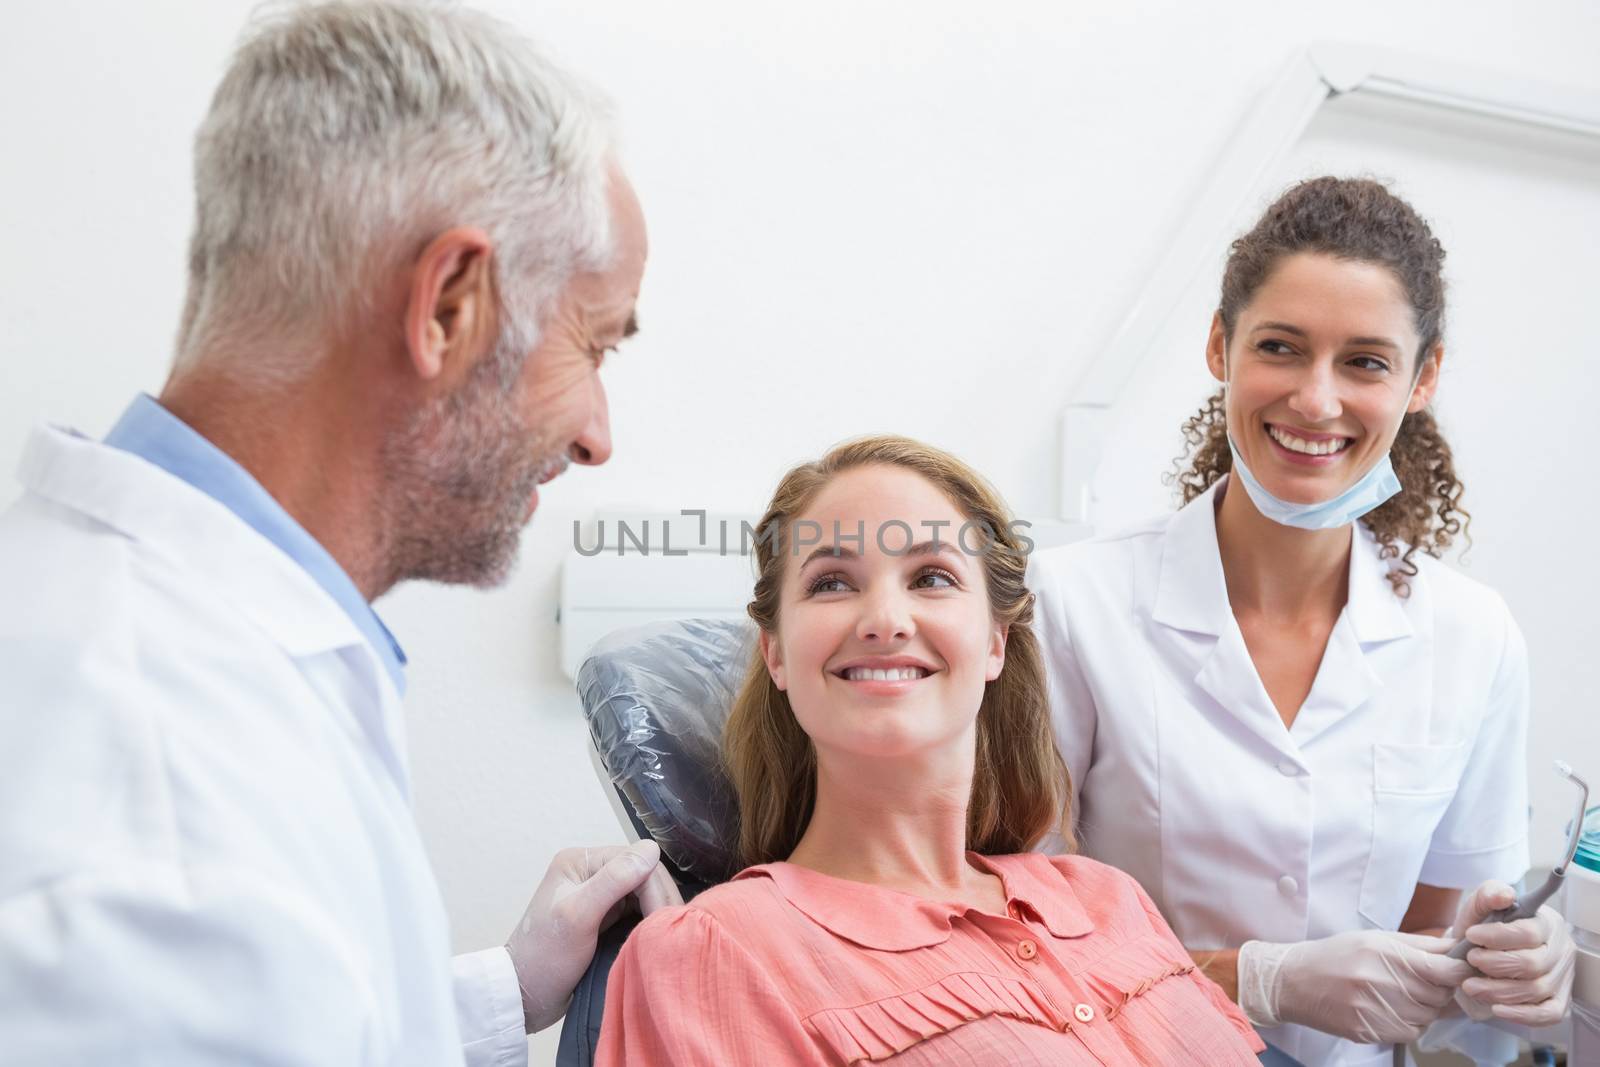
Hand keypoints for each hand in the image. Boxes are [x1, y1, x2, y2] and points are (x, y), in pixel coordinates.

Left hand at [505, 840, 682, 1032]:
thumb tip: (651, 849)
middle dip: (658, 901)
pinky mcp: (605, 918)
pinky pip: (636, 912)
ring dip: (656, 913)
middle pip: (643, 875)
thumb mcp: (577, 916)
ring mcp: (598, 895)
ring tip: (664, 937)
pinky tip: (654, 937)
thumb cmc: (544, 957)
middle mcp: (591, 872)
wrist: (526, 996)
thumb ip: (613, 881)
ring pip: (643, 894)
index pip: (636, 861)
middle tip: (668, 933)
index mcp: (580, 862)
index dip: (654, 888)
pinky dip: (647, 923)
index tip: (662, 921)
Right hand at [1237, 929, 1473, 1044]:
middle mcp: (1381, 983)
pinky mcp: (1370, 1032)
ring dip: (1425, 1007)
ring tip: (1401, 993)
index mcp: (1385, 954)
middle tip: (1424, 980)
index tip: (1460, 969)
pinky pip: (1410, 1032)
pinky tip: (1390, 1008)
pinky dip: (1409, 1022)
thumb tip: (1457, 948)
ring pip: (1428, 1016)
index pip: (1445, 970)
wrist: (1293, 981)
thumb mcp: (1374, 939)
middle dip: (1440, 989)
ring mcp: (1375, 1011)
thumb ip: (1418, 945)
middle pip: (1440, 996)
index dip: (1459, 972)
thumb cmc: (1335, 955)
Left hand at [1449, 880, 1574, 1026]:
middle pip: (1533, 964)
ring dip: (1498, 990)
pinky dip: (1521, 1015)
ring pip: (1536, 990)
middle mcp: (1560, 950)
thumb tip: (1505, 895)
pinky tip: (1496, 1008)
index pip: (1529, 932)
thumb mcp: (1480, 906)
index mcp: (1546, 923)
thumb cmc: (1484, 927)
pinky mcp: (1559, 1001)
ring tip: (1470, 985)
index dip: (1497, 936)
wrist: (1480, 951)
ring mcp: (1562, 977)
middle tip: (1471, 959)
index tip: (1470, 935)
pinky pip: (1548, 1014)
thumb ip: (1488, 894)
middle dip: (1495, 964)